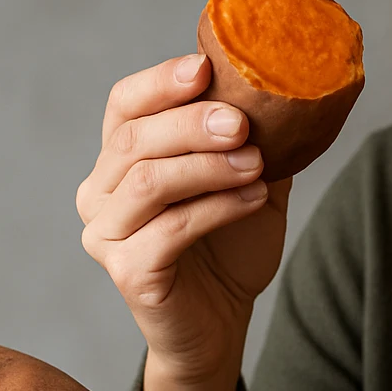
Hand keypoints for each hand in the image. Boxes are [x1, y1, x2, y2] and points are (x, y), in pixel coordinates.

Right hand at [76, 54, 290, 390]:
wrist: (221, 322)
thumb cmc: (229, 247)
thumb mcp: (247, 180)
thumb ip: (255, 136)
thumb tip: (291, 85)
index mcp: (120, 160)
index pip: (124, 104)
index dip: (159, 82)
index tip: (204, 68)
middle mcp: (100, 193)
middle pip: (135, 139)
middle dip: (192, 123)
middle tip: (242, 123)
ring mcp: (106, 235)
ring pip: (149, 182)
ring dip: (208, 166)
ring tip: (257, 164)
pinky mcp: (127, 273)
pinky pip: (169, 230)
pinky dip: (216, 208)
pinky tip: (254, 198)